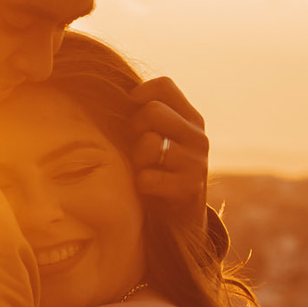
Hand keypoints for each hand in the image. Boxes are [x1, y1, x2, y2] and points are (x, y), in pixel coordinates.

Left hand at [127, 76, 208, 227]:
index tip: (130, 110)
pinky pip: (148, 177)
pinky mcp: (189, 189)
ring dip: (136, 159)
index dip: (139, 93)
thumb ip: (144, 117)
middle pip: (152, 112)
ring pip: (149, 144)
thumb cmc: (159, 172)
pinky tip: (147, 189)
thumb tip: (109, 96)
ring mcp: (196, 162)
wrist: (181, 220)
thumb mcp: (159, 139)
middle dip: (133, 129)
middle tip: (134, 147)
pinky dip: (140, 184)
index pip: (164, 86)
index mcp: (191, 118)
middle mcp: (198, 137)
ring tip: (141, 169)